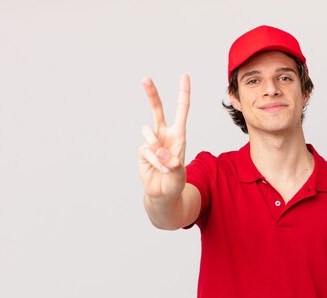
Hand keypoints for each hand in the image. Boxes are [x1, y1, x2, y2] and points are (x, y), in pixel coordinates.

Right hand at [138, 75, 189, 199]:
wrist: (163, 193)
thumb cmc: (175, 181)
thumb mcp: (180, 172)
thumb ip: (171, 162)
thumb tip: (158, 152)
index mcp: (178, 134)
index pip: (181, 110)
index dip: (183, 93)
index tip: (184, 75)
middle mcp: (164, 134)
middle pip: (157, 109)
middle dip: (151, 93)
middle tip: (145, 78)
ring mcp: (152, 141)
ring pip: (148, 133)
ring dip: (156, 149)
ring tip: (165, 164)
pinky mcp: (142, 150)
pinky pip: (146, 150)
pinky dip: (154, 162)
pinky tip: (160, 170)